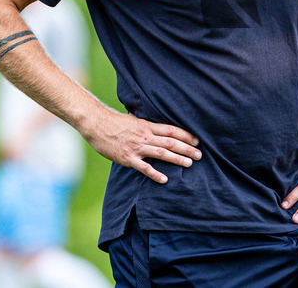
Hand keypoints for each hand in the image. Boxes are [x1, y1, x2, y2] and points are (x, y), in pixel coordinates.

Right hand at [83, 109, 200, 184]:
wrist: (97, 125)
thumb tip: (158, 126)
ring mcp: (137, 147)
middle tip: (199, 155)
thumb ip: (147, 124)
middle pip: (170, 142)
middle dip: (187, 148)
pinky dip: (155, 173)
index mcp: (148, 126)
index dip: (185, 135)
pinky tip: (164, 179)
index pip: (171, 130)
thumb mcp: (135, 119)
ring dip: (177, 158)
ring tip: (189, 164)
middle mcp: (145, 136)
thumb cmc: (115, 122)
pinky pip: (143, 167)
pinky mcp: (127, 158)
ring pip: (161, 153)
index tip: (197, 140)